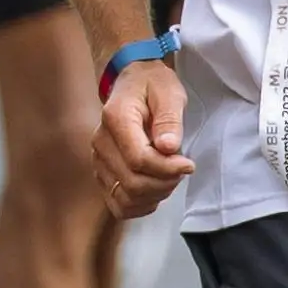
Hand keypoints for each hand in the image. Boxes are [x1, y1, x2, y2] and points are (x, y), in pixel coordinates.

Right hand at [89, 58, 189, 217]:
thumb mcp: (169, 92)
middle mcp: (101, 142)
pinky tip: (155, 192)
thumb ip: (169, 119)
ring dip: (155, 195)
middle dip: (165, 183)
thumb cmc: (153, 85)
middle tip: (182, 169)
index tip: (188, 163)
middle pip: (132, 182)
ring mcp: (98, 160)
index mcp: (115, 118)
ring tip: (169, 177)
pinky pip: (117, 204)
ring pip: (126, 197)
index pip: (139, 159)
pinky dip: (139, 206)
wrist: (133, 82)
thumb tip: (168, 148)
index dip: (167, 169)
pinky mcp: (102, 173)